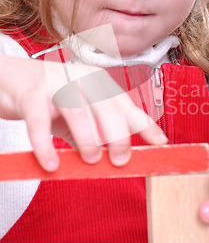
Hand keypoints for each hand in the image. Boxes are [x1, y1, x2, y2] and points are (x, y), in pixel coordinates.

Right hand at [0, 56, 166, 170]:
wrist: (10, 80)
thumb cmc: (50, 100)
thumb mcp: (78, 114)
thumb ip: (96, 132)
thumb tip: (119, 159)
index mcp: (97, 83)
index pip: (126, 104)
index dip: (144, 124)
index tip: (160, 143)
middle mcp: (80, 79)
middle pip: (107, 105)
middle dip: (119, 134)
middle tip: (120, 159)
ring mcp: (55, 83)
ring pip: (78, 111)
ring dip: (88, 138)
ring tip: (92, 159)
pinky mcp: (30, 93)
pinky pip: (39, 122)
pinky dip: (45, 145)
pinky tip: (51, 164)